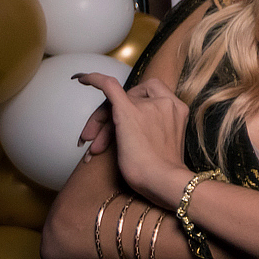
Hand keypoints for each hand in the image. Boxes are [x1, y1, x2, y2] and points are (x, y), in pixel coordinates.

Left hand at [73, 73, 189, 204]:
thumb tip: (132, 129)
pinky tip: (80, 79)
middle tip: (96, 140)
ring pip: (116, 102)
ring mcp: (147, 106)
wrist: (164, 180)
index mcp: (177, 108)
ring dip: (100, 124)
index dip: (133, 102)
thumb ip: (156, 127)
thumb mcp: (165, 141)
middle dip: (110, 117)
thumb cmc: (164, 171)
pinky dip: (93, 79)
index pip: (150, 95)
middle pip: (130, 98)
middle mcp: (165, 102)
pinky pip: (109, 85)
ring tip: (93, 149)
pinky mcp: (127, 111)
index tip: (119, 118)